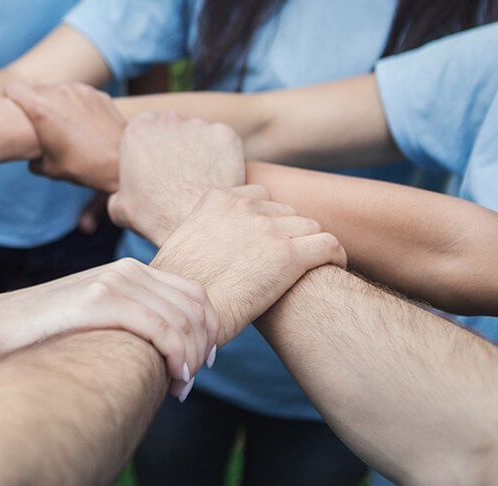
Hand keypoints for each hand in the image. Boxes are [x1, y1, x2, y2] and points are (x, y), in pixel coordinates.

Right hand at [0, 258, 218, 399]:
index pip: (193, 293)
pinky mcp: (101, 301)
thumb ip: (126, 316)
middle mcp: (126, 270)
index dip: (208, 328)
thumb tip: (158, 345)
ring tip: (180, 387)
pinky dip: (176, 358)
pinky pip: (161, 329)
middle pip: (194, 307)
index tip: (203, 361)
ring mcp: (114, 282)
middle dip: (202, 347)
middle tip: (189, 380)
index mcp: (128, 269)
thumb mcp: (93, 314)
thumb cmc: (42, 331)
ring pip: (182, 321)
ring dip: (190, 359)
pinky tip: (173, 380)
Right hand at [5, 82, 124, 192]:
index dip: (11, 99)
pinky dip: (78, 106)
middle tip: (41, 125)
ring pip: (60, 91)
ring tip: (66, 127)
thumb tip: (31, 158)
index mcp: (40, 108)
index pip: (13, 88)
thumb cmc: (82, 166)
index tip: (15, 111)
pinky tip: (86, 125)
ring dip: (58, 104)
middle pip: (37, 90)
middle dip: (36, 104)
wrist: (121, 161)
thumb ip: (33, 158)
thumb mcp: (49, 168)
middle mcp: (59, 92)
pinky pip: (80, 95)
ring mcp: (80, 90)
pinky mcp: (98, 94)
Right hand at [108, 112, 245, 245]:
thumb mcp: (119, 207)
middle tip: (178, 171)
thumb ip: (119, 190)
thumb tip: (122, 195)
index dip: (150, 144)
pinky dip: (221, 154)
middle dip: (174, 142)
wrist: (193, 223)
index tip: (156, 162)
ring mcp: (198, 125)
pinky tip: (216, 176)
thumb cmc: (153, 216)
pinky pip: (222, 140)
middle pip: (171, 124)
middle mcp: (166, 121)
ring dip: (198, 147)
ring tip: (200, 177)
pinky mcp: (224, 134)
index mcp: (136, 132)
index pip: (143, 125)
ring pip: (198, 131)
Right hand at [153, 186, 346, 344]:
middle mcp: (244, 207)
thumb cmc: (177, 292)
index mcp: (216, 200)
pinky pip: (329, 245)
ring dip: (309, 245)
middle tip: (284, 262)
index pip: (258, 196)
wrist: (185, 314)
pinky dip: (335, 256)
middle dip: (287, 233)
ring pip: (309, 226)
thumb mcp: (180, 247)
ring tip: (310, 268)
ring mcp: (268, 228)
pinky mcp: (290, 255)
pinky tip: (333, 269)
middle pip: (285, 211)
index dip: (266, 220)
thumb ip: (202, 236)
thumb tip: (208, 253)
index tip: (266, 242)